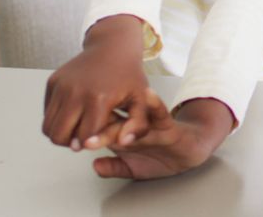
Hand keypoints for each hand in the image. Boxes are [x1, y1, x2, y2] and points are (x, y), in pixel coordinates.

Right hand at [43, 15, 149, 150]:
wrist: (112, 47)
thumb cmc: (128, 75)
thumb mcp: (143, 99)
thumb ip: (139, 125)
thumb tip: (123, 143)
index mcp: (99, 99)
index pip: (84, 137)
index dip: (90, 143)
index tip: (98, 138)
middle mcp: (75, 93)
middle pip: (59, 136)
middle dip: (71, 143)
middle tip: (84, 137)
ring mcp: (61, 87)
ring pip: (47, 127)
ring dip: (61, 133)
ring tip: (78, 128)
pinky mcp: (52, 82)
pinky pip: (46, 112)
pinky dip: (56, 119)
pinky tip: (74, 113)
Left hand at [90, 90, 230, 179]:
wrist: (189, 151)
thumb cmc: (161, 157)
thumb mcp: (134, 168)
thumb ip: (114, 167)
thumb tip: (95, 165)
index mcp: (122, 134)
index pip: (102, 132)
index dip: (89, 137)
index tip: (73, 142)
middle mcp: (133, 125)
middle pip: (114, 124)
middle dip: (101, 132)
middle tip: (87, 139)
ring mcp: (150, 123)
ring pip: (134, 118)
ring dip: (123, 121)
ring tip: (111, 121)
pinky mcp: (168, 124)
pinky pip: (161, 113)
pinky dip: (155, 104)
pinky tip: (148, 94)